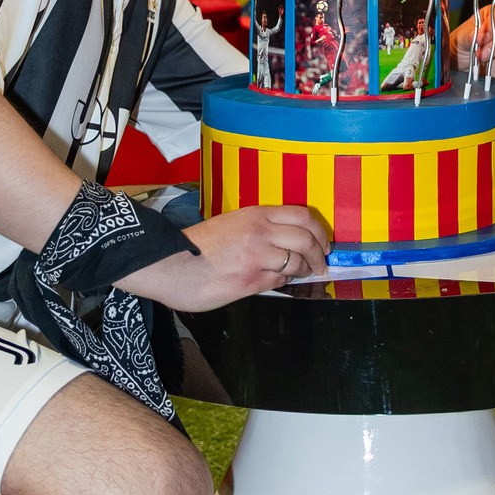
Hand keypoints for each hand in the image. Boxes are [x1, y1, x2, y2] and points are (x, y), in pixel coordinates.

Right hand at [119, 202, 331, 306]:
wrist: (170, 264)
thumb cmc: (197, 246)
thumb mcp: (230, 224)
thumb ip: (257, 229)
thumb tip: (283, 242)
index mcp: (254, 214)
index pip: (301, 215)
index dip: (319, 230)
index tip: (324, 242)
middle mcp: (259, 231)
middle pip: (306, 238)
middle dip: (320, 253)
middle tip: (321, 263)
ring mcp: (256, 257)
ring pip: (297, 261)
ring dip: (304, 270)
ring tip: (303, 274)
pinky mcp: (250, 280)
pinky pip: (279, 280)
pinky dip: (285, 281)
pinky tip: (281, 281)